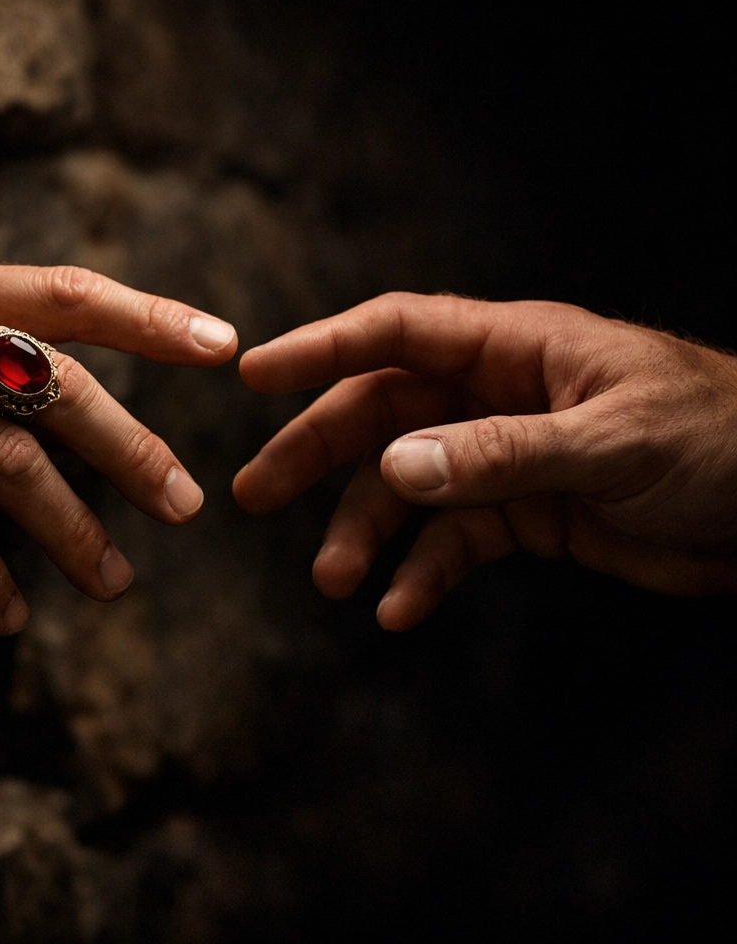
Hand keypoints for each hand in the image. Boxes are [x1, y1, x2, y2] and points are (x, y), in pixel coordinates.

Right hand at [0, 260, 236, 633]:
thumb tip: (71, 397)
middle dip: (131, 452)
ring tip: (113, 581)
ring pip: (10, 467)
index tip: (224, 345)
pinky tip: (9, 615)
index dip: (152, 316)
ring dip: (72, 533)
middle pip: (58, 391)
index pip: (69, 295)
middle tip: (184, 503)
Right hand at [233, 293, 736, 629]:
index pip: (396, 333)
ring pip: (407, 487)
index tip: (255, 373)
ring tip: (333, 579)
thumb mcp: (609, 442)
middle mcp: (494, 396)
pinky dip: (424, 574)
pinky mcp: (522, 514)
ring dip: (365, 532)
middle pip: (380, 414)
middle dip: (316, 453)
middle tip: (254, 495)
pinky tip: (401, 610)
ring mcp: (503, 457)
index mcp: (512, 348)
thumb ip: (502, 454)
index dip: (321, 348)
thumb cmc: (719, 439)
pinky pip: (453, 541)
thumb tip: (397, 466)